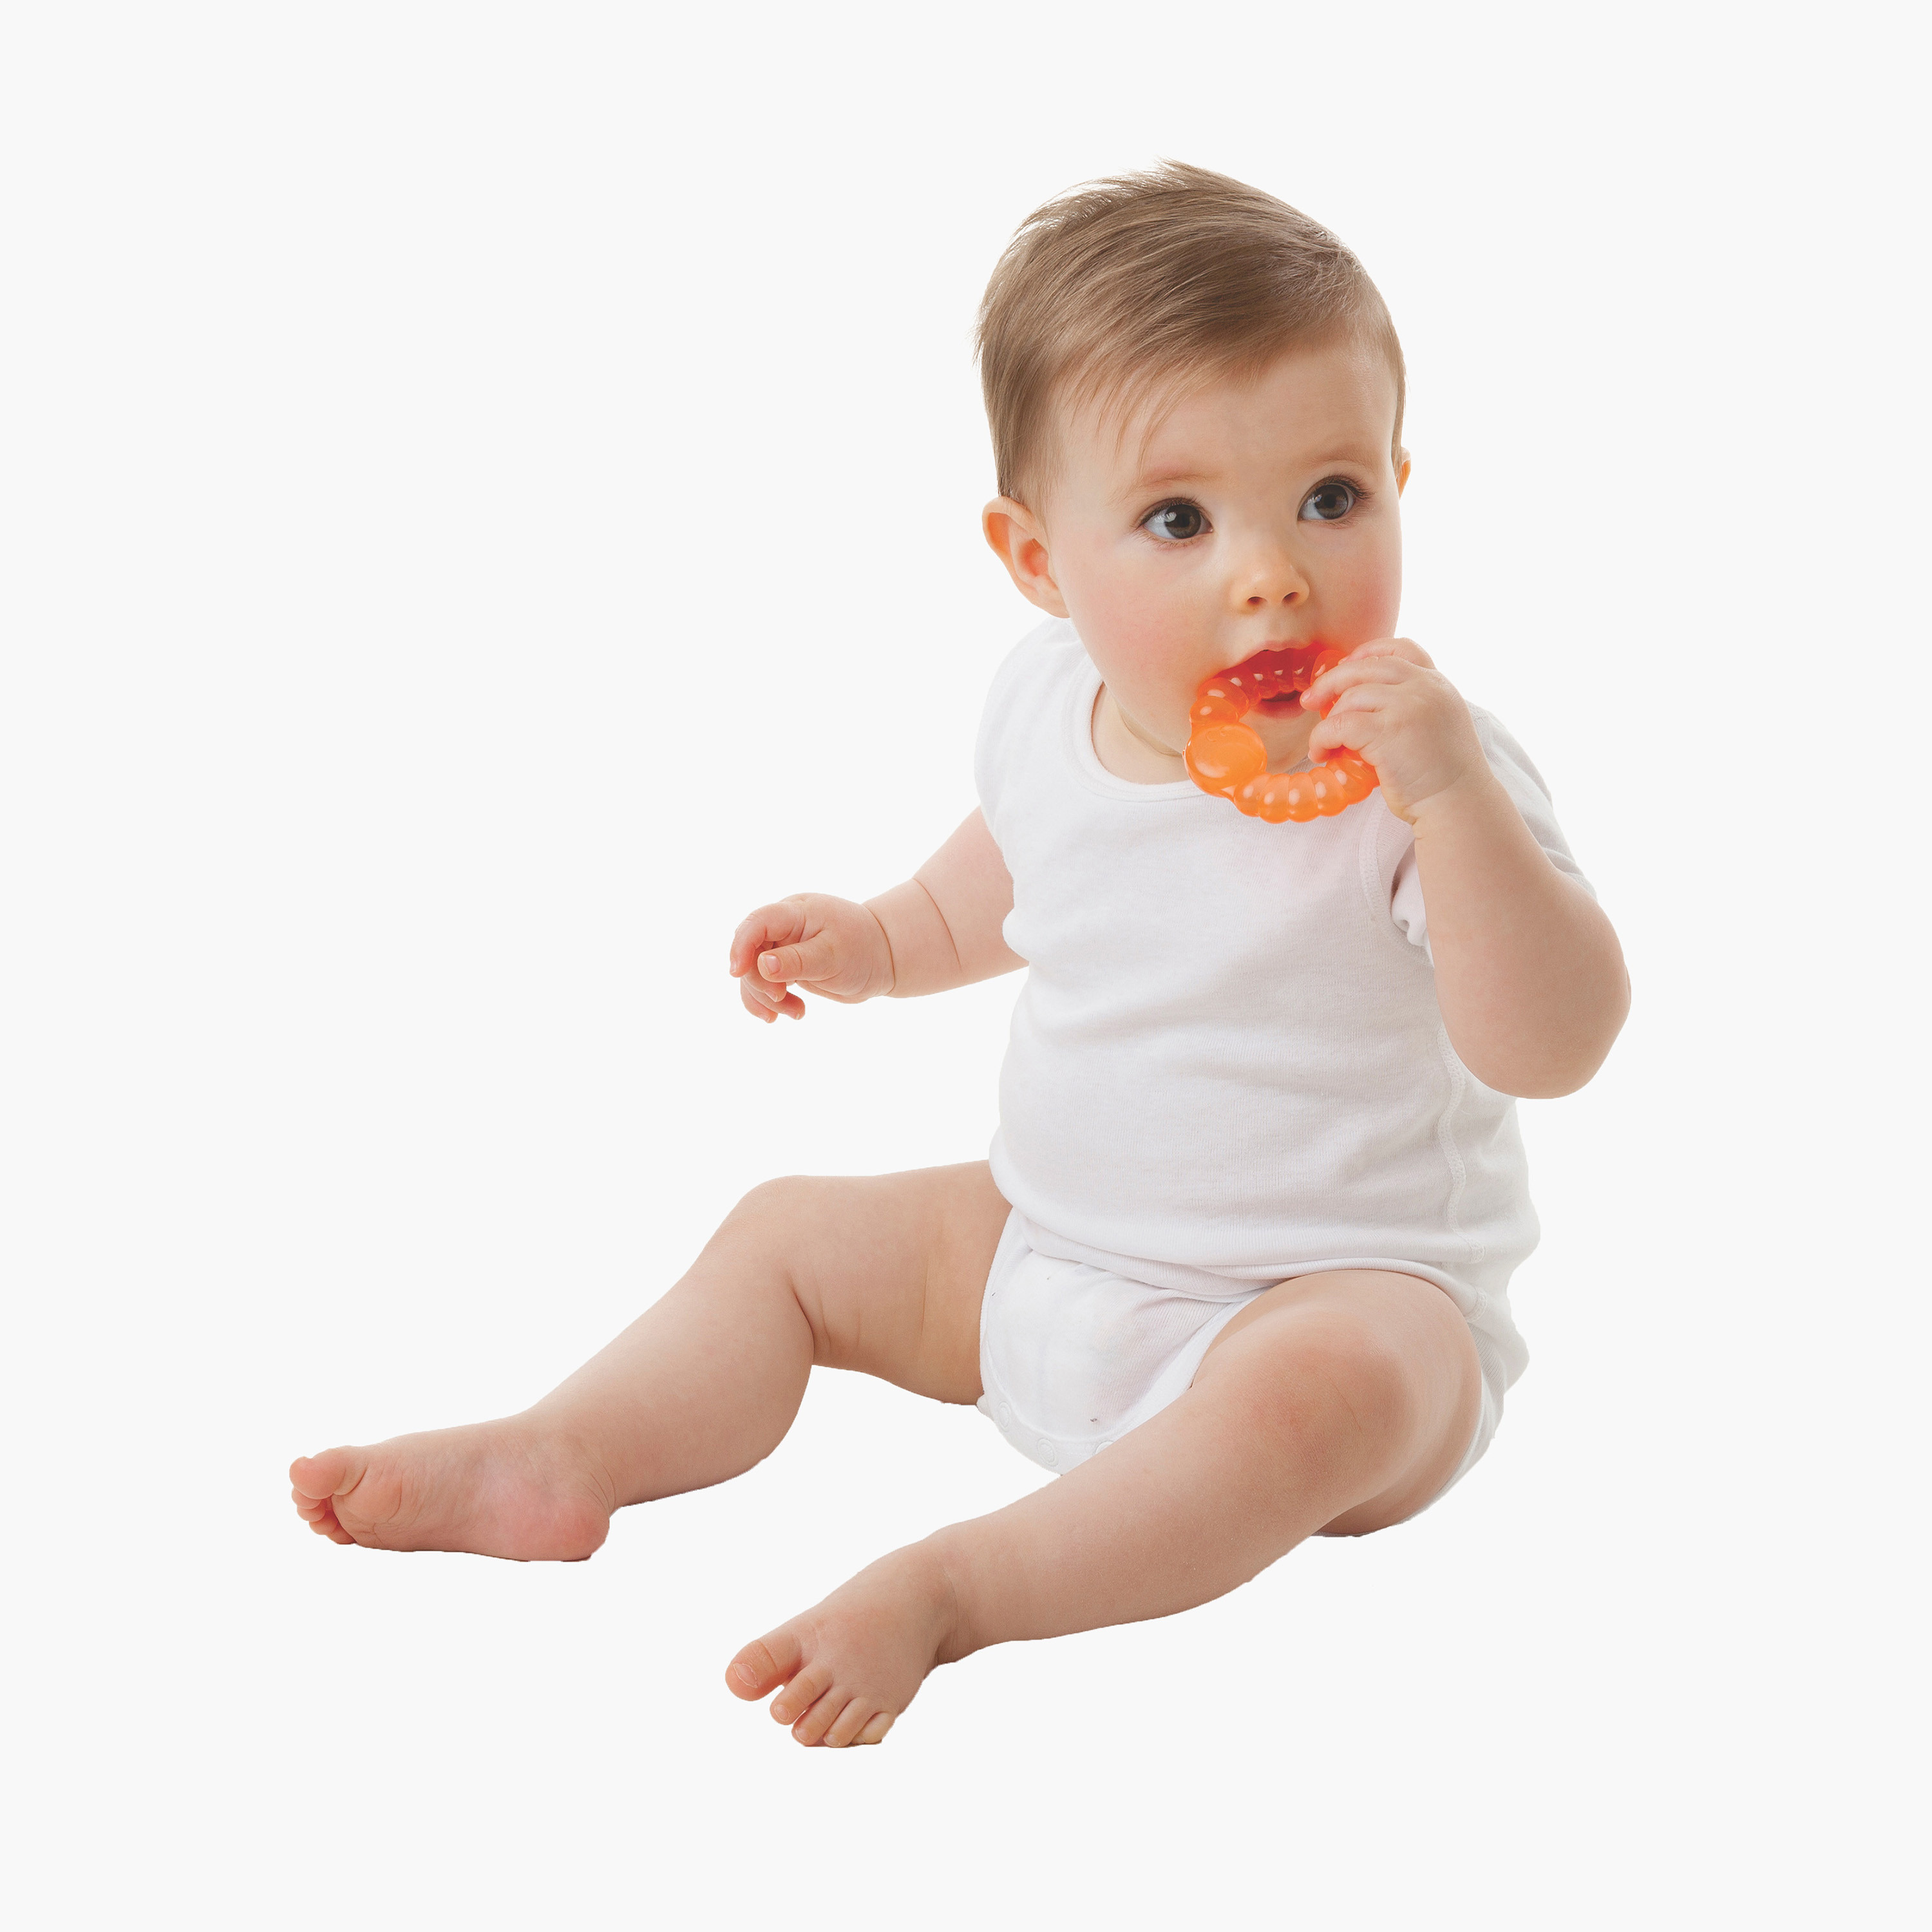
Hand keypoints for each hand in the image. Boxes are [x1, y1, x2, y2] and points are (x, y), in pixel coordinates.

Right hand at [728, 893, 895, 1023]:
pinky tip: (794, 1013)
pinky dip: (773, 1003)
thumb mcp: (833, 956)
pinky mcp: (786, 966)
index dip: (741, 946)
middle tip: (781, 1000)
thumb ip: (797, 961)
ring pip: (755, 974)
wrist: (884, 957)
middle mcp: (784, 927)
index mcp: (796, 912)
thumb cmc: (863, 949)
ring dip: (767, 998)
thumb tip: (761, 965)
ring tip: (795, 1013)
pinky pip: (766, 984)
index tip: (736, 973)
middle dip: (759, 982)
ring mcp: (783, 946)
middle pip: (751, 953)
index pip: (757, 923)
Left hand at [1302, 638, 1492, 824]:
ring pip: (1350, 696)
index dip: (1367, 652)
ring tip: (1324, 743)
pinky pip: (1340, 725)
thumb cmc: (1443, 774)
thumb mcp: (1437, 724)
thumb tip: (1359, 701)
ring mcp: (1408, 706)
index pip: (1401, 648)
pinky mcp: (1389, 731)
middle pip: (1367, 666)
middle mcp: (1425, 688)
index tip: (1345, 667)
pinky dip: (1322, 738)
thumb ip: (1411, 704)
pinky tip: (1322, 754)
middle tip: (1310, 700)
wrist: (1459, 804)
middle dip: (1332, 680)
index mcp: (1437, 683)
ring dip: (1328, 719)